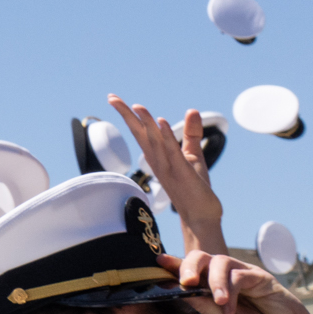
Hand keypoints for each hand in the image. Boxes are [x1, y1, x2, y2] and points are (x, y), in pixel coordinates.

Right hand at [109, 97, 223, 240]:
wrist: (201, 216)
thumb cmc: (195, 187)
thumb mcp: (192, 155)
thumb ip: (190, 133)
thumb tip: (192, 110)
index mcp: (157, 156)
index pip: (140, 131)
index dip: (128, 115)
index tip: (114, 99)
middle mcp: (157, 160)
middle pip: (139, 134)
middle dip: (126, 116)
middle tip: (111, 97)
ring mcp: (168, 167)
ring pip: (154, 141)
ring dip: (146, 124)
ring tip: (137, 106)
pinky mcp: (182, 172)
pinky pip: (172, 152)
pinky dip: (166, 137)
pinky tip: (161, 122)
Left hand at [177, 249, 312, 313]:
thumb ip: (202, 304)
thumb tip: (174, 288)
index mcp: (215, 289)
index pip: (192, 271)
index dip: (174, 265)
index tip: (157, 262)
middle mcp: (229, 278)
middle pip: (203, 257)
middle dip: (189, 265)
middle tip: (185, 282)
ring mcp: (246, 276)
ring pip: (220, 261)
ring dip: (214, 281)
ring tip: (218, 303)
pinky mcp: (263, 278)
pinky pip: (240, 274)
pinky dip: (231, 289)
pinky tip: (231, 308)